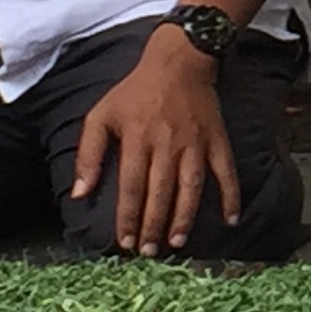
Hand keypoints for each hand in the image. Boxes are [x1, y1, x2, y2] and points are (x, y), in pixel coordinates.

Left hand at [74, 30, 241, 256]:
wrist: (178, 61)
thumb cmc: (135, 91)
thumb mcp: (101, 115)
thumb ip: (88, 155)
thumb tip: (79, 193)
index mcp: (137, 139)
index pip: (131, 187)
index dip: (127, 217)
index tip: (124, 242)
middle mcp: (167, 145)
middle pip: (160, 193)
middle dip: (153, 225)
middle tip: (148, 251)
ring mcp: (195, 144)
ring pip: (191, 188)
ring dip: (184, 218)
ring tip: (177, 242)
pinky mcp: (216, 140)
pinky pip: (226, 172)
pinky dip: (231, 196)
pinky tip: (230, 219)